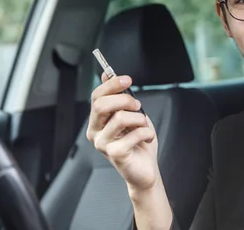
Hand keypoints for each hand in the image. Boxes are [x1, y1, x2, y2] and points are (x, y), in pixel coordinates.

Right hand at [86, 73, 159, 191]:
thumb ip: (119, 96)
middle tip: (138, 105)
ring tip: (143, 125)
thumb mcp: (130, 113)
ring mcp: (103, 144)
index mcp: (97, 121)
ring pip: (120, 118)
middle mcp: (95, 132)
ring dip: (139, 118)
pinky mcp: (115, 154)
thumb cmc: (137, 142)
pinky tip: (147, 138)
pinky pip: (133, 134)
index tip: (127, 79)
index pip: (96, 97)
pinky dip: (146, 132)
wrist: (146, 169)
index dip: (112, 85)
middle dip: (124, 99)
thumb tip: (107, 74)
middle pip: (101, 105)